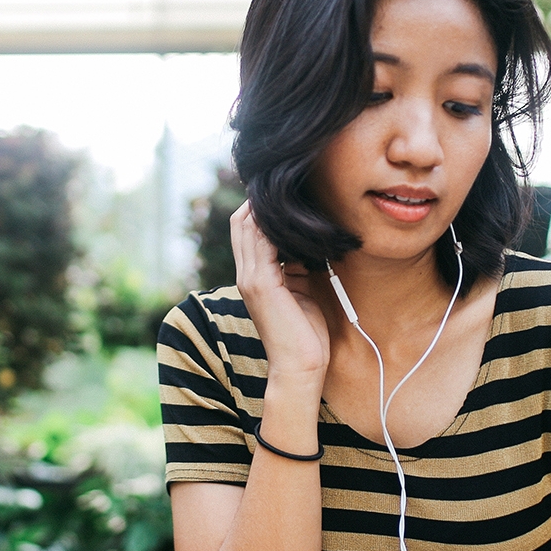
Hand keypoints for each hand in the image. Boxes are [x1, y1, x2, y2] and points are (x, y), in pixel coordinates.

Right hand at [231, 201, 329, 383]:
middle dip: (260, 200)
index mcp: (254, 277)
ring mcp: (250, 279)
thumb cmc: (306, 336)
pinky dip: (273, 223)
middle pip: (243, 223)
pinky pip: (261, 242)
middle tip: (286, 182)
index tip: (285, 193)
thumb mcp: (302, 292)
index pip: (247, 231)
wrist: (300, 368)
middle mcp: (246, 275)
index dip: (260, 209)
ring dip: (265, 207)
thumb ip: (298, 267)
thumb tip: (307, 243)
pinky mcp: (261, 284)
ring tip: (287, 189)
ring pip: (248, 227)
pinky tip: (290, 212)